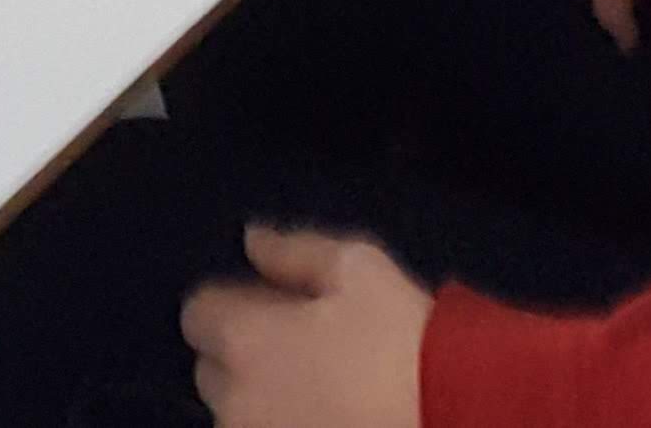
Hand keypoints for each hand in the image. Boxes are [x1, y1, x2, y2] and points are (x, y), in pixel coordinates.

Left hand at [180, 224, 432, 427]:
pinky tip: (329, 415)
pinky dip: (284, 425)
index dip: (235, 303)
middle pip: (212, 370)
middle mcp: (233, 401)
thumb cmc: (404, 337)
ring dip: (262, 400)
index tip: (275, 305)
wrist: (452, 413)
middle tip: (302, 348)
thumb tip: (252, 241)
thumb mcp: (359, 268)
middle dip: (243, 356)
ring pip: (238, 416)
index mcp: (244, 340)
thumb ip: (293, 251)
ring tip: (321, 390)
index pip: (198, 312)